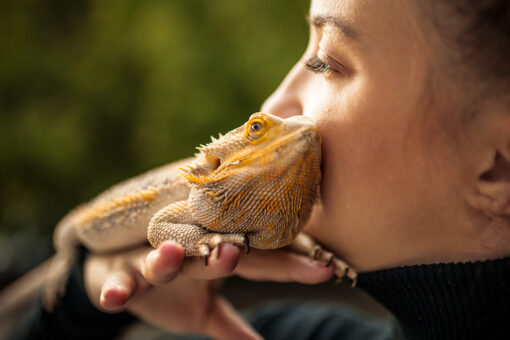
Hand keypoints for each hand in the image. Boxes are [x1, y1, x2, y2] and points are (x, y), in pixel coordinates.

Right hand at [84, 241, 333, 338]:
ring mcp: (150, 261)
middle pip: (210, 250)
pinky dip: (115, 288)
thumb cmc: (168, 291)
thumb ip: (233, 327)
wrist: (113, 277)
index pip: (256, 260)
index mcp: (214, 259)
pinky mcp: (119, 275)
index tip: (326, 268)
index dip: (289, 265)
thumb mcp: (203, 312)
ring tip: (172, 255)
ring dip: (165, 259)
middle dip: (226, 251)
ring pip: (159, 258)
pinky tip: (114, 298)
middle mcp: (187, 253)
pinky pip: (117, 281)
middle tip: (240, 249)